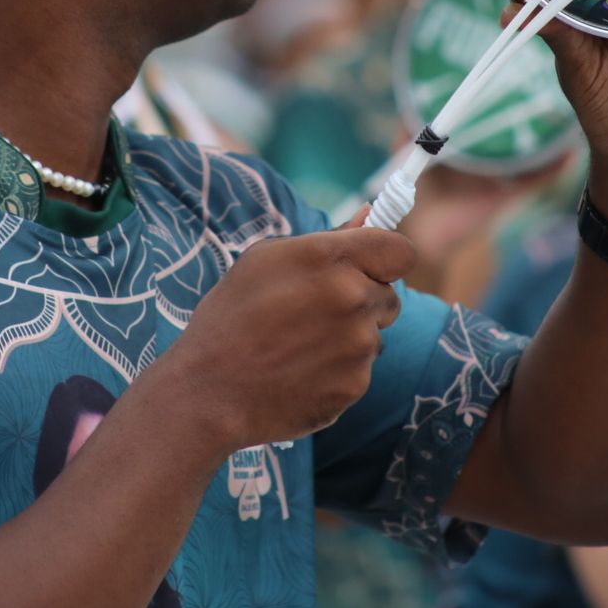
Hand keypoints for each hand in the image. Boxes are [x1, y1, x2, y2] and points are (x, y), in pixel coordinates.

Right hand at [167, 211, 414, 448]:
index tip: (370, 268)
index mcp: (331, 258)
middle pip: (389, 295)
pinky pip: (360, 370)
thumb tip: (370, 214)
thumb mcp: (266, 259)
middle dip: (363, 300)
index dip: (386, 258)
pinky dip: (338, 371)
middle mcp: (353, 298)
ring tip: (298, 345)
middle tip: (315, 312)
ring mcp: (358, 346)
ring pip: (373, 334)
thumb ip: (329, 238)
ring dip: (349, 337)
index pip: (399, 251)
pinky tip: (300, 371)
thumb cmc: (231, 317)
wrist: (208, 392)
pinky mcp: (356, 385)